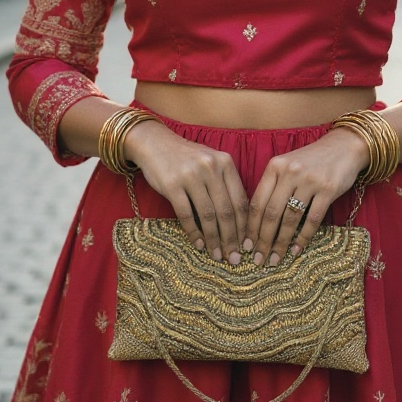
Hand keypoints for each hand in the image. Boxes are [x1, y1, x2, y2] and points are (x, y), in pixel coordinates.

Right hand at [124, 120, 248, 262]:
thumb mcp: (211, 163)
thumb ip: (225, 185)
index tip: (246, 244)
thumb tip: (239, 223)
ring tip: (217, 256)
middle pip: (226, 211)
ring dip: (213, 239)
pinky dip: (193, 232)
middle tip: (235, 258)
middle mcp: (211, 168)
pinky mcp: (172, 185)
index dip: (245, 226)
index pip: (240, 200)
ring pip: (208, 216)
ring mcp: (191, 176)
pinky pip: (186, 214)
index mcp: (226, 163)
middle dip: (232, 239)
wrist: (155, 143)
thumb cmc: (187, 158)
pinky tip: (198, 244)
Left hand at [244, 126, 368, 267]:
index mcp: (274, 167)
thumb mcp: (287, 165)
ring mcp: (309, 181)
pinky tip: (296, 249)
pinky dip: (303, 238)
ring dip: (281, 243)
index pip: (257, 201)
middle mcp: (290, 172)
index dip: (250, 227)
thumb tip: (257, 222)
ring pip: (290, 219)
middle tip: (259, 259)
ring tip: (275, 259)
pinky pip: (312, 219)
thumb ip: (273, 186)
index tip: (246, 245)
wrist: (344, 146)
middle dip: (263, 240)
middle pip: (271, 213)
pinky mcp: (328, 190)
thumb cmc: (311, 160)